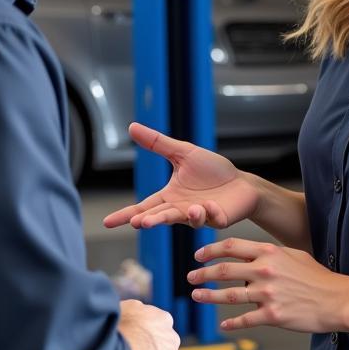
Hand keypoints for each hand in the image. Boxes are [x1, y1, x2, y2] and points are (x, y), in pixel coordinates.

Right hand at [103, 122, 260, 230]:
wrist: (241, 183)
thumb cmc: (212, 171)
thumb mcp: (183, 153)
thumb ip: (157, 143)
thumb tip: (132, 126)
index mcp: (170, 196)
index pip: (144, 207)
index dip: (126, 215)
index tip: (107, 222)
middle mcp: (181, 209)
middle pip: (160, 217)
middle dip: (151, 220)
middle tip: (139, 223)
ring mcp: (199, 216)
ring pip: (186, 220)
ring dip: (185, 217)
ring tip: (190, 209)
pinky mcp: (217, 219)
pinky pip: (211, 219)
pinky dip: (209, 213)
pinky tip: (209, 206)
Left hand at [186, 237, 344, 332]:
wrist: (337, 300)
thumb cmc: (317, 277)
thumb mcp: (292, 256)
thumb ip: (269, 255)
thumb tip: (250, 256)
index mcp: (269, 253)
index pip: (231, 247)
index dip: (211, 251)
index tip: (198, 255)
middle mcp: (265, 271)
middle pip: (224, 270)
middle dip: (203, 273)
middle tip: (191, 276)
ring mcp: (268, 294)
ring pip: (229, 295)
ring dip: (209, 296)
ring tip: (196, 296)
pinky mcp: (273, 316)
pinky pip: (245, 319)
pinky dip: (231, 323)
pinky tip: (222, 325)